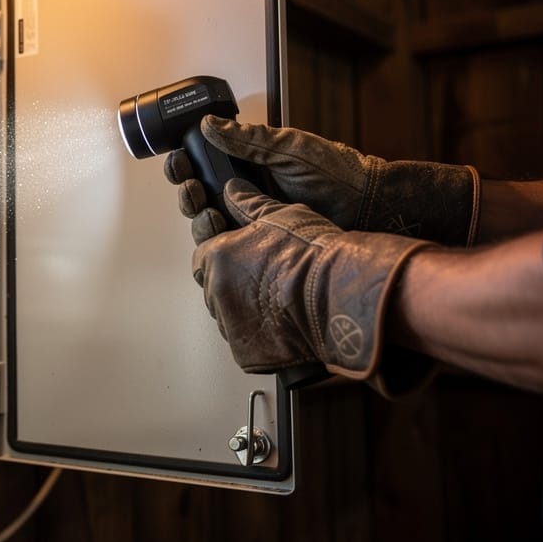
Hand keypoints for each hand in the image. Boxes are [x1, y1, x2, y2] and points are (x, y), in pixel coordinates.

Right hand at [164, 116, 479, 245]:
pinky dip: (218, 245)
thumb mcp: (289, 148)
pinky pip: (232, 249)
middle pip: (200, 197)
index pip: (205, 165)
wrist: (372, 207)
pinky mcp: (265, 247)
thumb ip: (247, 139)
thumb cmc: (339, 174)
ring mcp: (255, 223)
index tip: (180, 161)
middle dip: (188, 192)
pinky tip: (216, 240)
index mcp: (250, 166)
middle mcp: (248, 195)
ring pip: (210, 225)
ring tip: (208, 215)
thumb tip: (209, 124)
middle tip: (193, 190)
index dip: (187, 165)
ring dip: (199, 218)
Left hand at [192, 179, 431, 379]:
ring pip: (228, 318)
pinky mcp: (245, 351)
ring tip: (276, 306)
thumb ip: (250, 205)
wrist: (340, 293)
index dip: (222, 259)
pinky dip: (259, 338)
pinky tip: (280, 328)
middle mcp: (215, 291)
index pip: (203, 259)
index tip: (240, 261)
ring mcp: (229, 324)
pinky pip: (245, 345)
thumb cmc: (313, 253)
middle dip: (232, 286)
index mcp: (216, 257)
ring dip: (244, 312)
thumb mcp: (282, 217)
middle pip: (214, 289)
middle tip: (264, 284)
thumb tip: (232, 191)